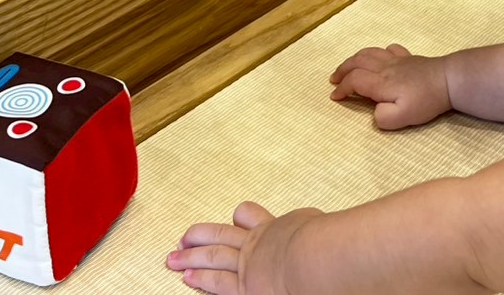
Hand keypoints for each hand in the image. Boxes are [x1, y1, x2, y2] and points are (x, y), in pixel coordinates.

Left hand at [168, 201, 320, 293]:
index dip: (241, 217)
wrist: (313, 258)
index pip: (252, 217)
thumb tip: (329, 227)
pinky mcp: (244, 288)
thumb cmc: (323, 243)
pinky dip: (200, 280)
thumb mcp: (319, 224)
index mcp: (275, 228)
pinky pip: (217, 283)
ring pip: (212, 256)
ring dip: (191, 257)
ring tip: (174, 257)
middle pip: (222, 235)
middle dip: (202, 236)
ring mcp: (247, 265)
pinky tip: (187, 279)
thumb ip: (313, 225)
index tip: (235, 216)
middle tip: (185, 237)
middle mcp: (256, 244)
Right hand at [329, 44, 450, 128]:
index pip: (354, 81)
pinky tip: (380, 57)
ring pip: (369, 53)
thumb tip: (374, 112)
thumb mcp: (403, 117)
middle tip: (333, 80)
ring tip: (348, 66)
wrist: (449, 80)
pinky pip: (390, 50)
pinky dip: (379, 52)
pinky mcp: (410, 58)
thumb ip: (383, 117)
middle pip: (357, 62)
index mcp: (381, 83)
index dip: (342, 89)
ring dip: (354, 59)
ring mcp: (398, 60)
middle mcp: (385, 68)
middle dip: (342, 70)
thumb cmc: (426, 100)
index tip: (335, 98)